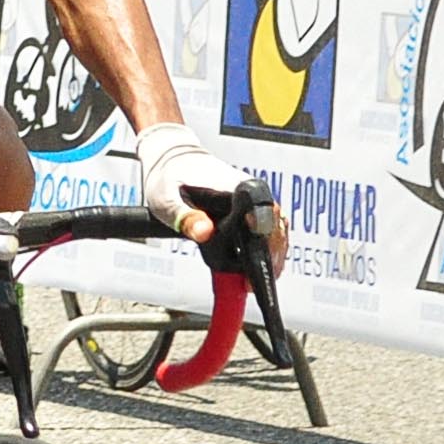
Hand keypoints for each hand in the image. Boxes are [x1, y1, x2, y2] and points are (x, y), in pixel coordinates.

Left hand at [134, 122, 288, 272]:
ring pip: (276, 233)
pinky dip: (264, 252)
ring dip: (268, 258)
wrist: (172, 160)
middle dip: (267, 258)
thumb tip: (206, 232)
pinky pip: (269, 234)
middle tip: (248, 284)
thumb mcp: (167, 200)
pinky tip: (250, 269)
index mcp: (236, 187)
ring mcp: (256, 202)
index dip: (265, 235)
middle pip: (275, 228)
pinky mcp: (252, 211)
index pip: (264, 210)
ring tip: (249, 282)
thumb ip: (186, 217)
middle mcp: (253, 192)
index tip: (257, 257)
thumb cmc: (169, 177)